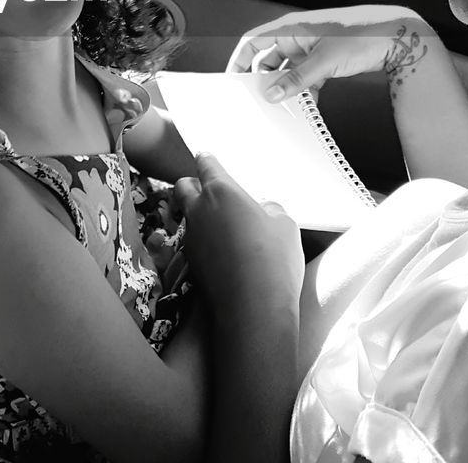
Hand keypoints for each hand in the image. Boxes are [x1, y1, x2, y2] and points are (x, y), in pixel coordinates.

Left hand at [173, 154, 302, 308]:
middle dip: (193, 185)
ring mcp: (191, 238)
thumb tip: (263, 212)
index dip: (208, 160)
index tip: (208, 158)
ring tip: (222, 226)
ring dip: (198, 216)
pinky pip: (192, 243)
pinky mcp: (190, 264)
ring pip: (186, 217)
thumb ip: (270, 210)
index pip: (206, 164)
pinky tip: (223, 253)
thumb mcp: (285, 225)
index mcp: (221, 192)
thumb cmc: (273, 259)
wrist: (253, 308)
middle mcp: (199, 211)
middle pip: (183, 187)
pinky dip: (203, 242)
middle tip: (212, 192)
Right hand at [226, 5, 435, 101]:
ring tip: (284, 108)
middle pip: (269, 60)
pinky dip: (305, 91)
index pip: (253, 43)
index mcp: (291, 29)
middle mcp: (298, 37)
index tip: (233, 82)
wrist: (396, 37)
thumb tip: (272, 94)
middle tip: (259, 102)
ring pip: (289, 71)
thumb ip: (296, 79)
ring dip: (287, 89)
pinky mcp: (325, 60)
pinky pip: (306, 77)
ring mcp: (312, 49)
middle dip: (264, 81)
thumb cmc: (360, 36)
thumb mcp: (324, 61)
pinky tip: (308, 107)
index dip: (240, 61)